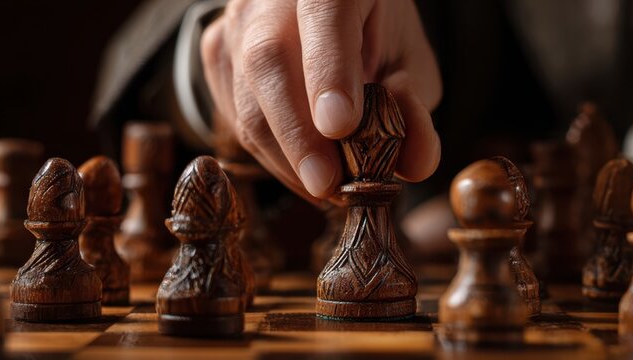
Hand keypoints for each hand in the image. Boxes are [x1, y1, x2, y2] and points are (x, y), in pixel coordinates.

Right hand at [201, 0, 441, 202]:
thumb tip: (417, 161)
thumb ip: (416, 108)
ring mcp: (237, 21)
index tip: (340, 127)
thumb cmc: (372, 36)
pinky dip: (271, 154)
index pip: (326, 13)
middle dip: (298, 133)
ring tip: (325, 187)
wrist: (323, 14)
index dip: (329, 72)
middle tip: (327, 183)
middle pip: (270, 58)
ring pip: (246, 95)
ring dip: (286, 156)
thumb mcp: (410, 63)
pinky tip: (302, 170)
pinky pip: (234, 115)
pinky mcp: (215, 54)